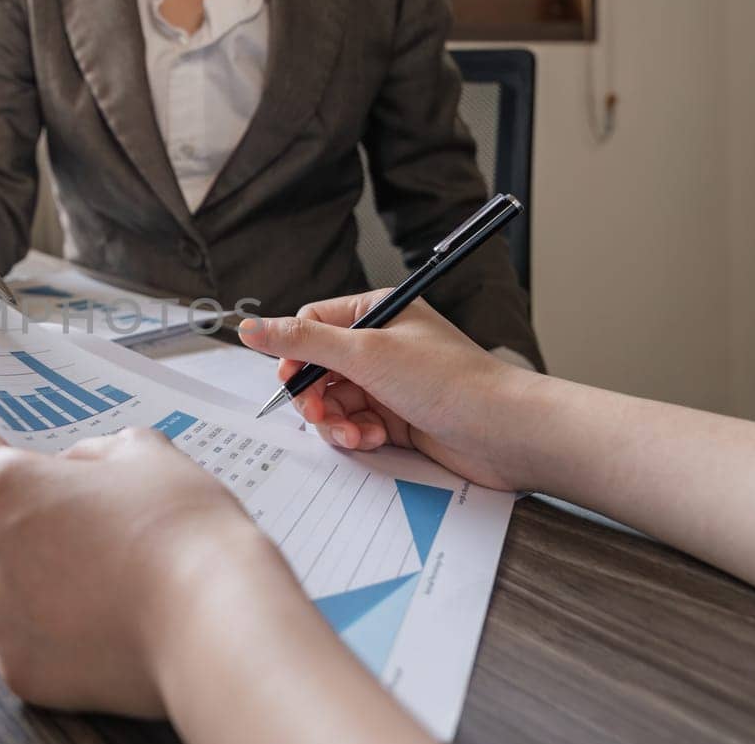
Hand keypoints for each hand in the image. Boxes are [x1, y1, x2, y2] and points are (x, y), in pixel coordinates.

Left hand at [0, 428, 281, 715]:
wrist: (210, 619)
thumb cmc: (179, 530)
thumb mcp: (145, 453)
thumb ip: (95, 451)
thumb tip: (77, 466)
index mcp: (5, 489)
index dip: (30, 463)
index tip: (47, 470)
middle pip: (4, 532)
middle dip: (42, 530)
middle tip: (103, 535)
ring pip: (15, 593)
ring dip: (48, 587)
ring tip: (113, 587)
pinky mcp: (20, 672)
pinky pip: (35, 645)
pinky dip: (63, 639)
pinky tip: (109, 628)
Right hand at [238, 292, 540, 490]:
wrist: (505, 433)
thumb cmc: (450, 381)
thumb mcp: (366, 353)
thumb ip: (303, 341)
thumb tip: (249, 325)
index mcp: (376, 314)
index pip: (312, 325)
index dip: (296, 355)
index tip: (292, 380)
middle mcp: (381, 345)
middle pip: (317, 368)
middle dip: (315, 397)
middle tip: (321, 415)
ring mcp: (388, 383)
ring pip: (334, 402)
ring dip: (338, 422)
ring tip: (358, 434)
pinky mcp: (397, 417)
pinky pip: (356, 424)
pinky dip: (359, 435)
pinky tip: (376, 440)